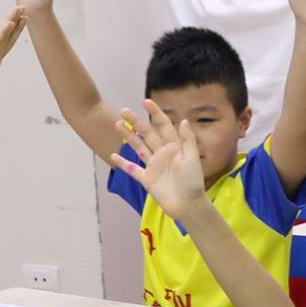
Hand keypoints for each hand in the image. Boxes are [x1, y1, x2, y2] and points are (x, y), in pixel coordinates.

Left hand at [0, 6, 26, 102]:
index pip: (6, 40)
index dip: (14, 28)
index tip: (21, 17)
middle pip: (9, 37)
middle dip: (17, 23)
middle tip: (24, 9)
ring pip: (5, 38)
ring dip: (13, 24)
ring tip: (19, 11)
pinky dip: (3, 34)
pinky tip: (8, 23)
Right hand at [110, 100, 207, 221]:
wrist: (188, 205)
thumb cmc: (192, 182)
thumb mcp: (192, 159)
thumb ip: (187, 140)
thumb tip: (183, 120)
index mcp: (174, 146)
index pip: (164, 126)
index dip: (156, 114)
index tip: (146, 102)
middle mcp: (162, 153)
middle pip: (147, 134)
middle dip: (136, 122)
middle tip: (124, 110)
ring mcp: (153, 165)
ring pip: (139, 147)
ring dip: (128, 137)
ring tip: (118, 125)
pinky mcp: (147, 179)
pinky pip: (133, 169)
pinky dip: (123, 163)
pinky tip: (113, 156)